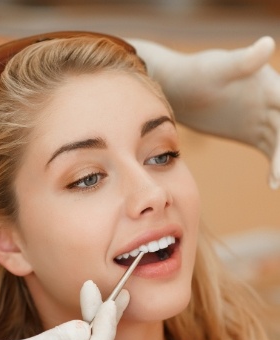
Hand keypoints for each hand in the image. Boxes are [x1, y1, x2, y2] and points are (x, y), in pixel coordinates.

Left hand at [133, 37, 279, 187]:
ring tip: (277, 182)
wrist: (180, 92)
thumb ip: (242, 61)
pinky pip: (272, 151)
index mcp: (270, 83)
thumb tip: (268, 44)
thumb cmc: (197, 74)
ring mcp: (266, 119)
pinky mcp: (255, 134)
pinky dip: (276, 166)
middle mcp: (274, 101)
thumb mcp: (217, 68)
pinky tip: (273, 184)